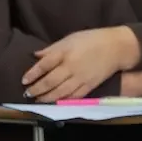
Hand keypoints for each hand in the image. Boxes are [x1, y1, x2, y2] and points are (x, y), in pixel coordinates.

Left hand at [23, 26, 137, 102]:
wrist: (118, 47)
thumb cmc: (93, 39)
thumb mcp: (71, 38)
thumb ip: (53, 48)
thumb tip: (35, 56)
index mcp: (66, 52)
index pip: (44, 64)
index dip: (32, 74)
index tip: (24, 80)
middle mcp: (72, 66)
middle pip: (50, 81)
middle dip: (37, 89)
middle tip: (28, 93)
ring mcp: (81, 77)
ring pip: (60, 92)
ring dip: (46, 98)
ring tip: (38, 100)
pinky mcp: (90, 85)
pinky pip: (74, 96)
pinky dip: (63, 101)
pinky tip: (56, 102)